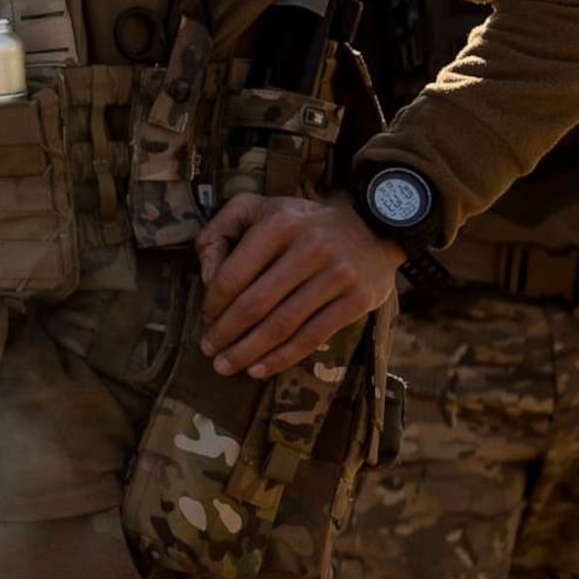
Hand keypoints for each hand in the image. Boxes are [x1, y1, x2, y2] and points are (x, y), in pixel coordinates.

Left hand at [196, 192, 402, 377]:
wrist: (373, 226)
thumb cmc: (301, 224)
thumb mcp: (257, 209)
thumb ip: (220, 231)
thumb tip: (206, 276)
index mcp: (278, 224)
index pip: (233, 275)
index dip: (213, 304)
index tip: (205, 320)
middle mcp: (310, 248)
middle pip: (255, 304)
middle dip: (226, 333)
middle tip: (208, 349)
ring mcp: (337, 275)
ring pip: (282, 325)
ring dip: (248, 352)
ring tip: (226, 366)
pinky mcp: (358, 299)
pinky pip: (312, 336)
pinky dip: (282, 357)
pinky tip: (259, 369)